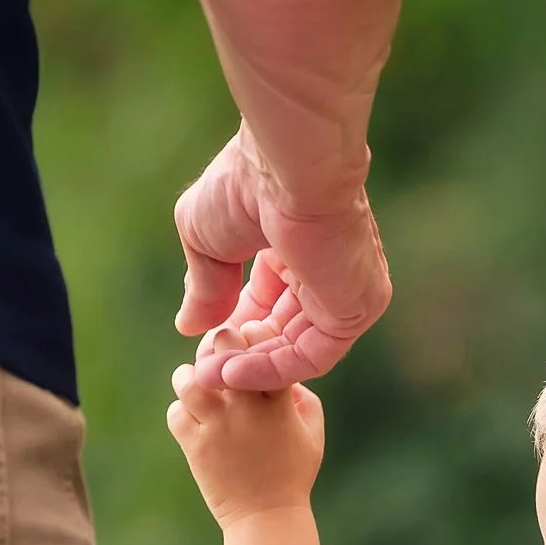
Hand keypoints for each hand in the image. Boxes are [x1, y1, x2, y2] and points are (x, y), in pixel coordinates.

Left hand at [166, 342, 328, 525]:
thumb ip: (302, 395)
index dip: (251, 334)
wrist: (267, 517)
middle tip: (215, 357)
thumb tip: (276, 369)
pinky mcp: (196, 447)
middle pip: (222, 350)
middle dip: (216, 346)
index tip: (247, 344)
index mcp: (280, 401)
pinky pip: (175, 413)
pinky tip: (193, 418)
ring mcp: (220, 427)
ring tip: (194, 385)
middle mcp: (248, 409)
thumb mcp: (313, 432)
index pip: (263, 343)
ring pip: (189, 380)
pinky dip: (181, 412)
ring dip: (188, 377)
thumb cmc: (293, 472)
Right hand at [175, 126, 391, 391]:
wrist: (289, 169)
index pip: (268, 297)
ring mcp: (346, 291)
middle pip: (283, 327)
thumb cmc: (245, 186)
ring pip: (296, 347)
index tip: (201, 344)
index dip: (233, 323)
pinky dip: (271, 371)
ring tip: (210, 375)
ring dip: (250, 367)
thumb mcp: (205, 237)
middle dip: (240, 352)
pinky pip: (311, 357)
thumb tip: (189, 326)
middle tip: (203, 369)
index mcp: (297, 241)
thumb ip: (203, 283)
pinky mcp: (355, 310)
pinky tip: (230, 373)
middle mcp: (327, 268)